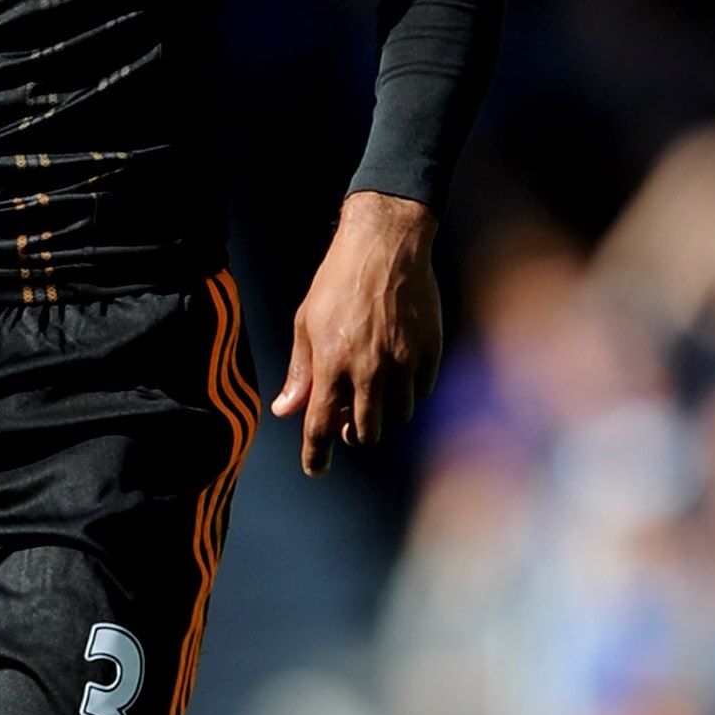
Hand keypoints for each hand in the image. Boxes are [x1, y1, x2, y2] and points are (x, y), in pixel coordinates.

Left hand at [270, 191, 441, 475]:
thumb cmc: (338, 281)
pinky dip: (410, 389)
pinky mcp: (429, 351)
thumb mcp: (306, 323)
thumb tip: (285, 410)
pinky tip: (400, 369)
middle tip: (350, 422)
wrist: (385, 245)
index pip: (321, 426)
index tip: (316, 469)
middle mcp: (369, 369)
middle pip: (366, 431)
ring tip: (375, 390)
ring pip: (398, 416)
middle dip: (355, 434)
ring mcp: (403, 361)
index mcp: (332, 364)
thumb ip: (300, 372)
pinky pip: (422, 390)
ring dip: (384, 412)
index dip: (317, 455)